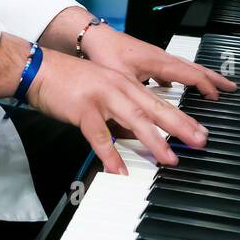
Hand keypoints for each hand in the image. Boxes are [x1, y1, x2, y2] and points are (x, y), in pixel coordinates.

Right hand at [26, 49, 210, 174]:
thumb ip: (120, 106)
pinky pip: (100, 137)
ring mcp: (102, 98)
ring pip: (135, 120)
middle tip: (199, 141)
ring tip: (169, 159)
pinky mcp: (84, 110)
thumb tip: (135, 129)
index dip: (182, 116)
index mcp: (125, 83)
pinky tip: (119, 171)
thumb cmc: (68, 79)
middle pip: (156, 108)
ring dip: (154, 141)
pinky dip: (111, 155)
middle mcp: (119, 88)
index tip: (200, 130)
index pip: (159, 101)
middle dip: (181, 126)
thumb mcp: (102, 86)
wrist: (40, 68)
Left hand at [79, 22, 235, 100]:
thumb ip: (133, 104)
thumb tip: (139, 129)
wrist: (93, 37)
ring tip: (213, 88)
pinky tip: (173, 86)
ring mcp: (156, 58)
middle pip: (195, 68)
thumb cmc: (105, 54)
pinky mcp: (148, 60)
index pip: (190, 74)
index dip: (205, 87)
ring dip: (201, 77)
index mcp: (159, 62)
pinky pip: (172, 68)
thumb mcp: (121, 82)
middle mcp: (162, 58)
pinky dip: (181, 76)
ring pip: (185, 67)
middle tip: (231, 88)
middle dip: (214, 79)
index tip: (217, 98)